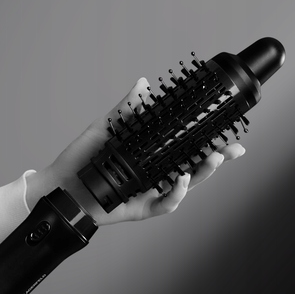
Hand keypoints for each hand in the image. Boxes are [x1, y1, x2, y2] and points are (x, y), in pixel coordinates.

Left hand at [26, 77, 245, 224]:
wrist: (61, 185)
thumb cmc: (83, 159)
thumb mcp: (106, 129)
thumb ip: (127, 110)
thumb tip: (143, 84)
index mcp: (152, 157)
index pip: (186, 147)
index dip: (208, 140)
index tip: (227, 130)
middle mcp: (156, 176)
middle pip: (194, 168)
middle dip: (217, 159)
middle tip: (233, 148)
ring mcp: (150, 193)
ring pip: (185, 187)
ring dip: (202, 173)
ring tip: (213, 159)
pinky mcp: (141, 209)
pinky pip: (164, 204)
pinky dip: (175, 193)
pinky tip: (181, 179)